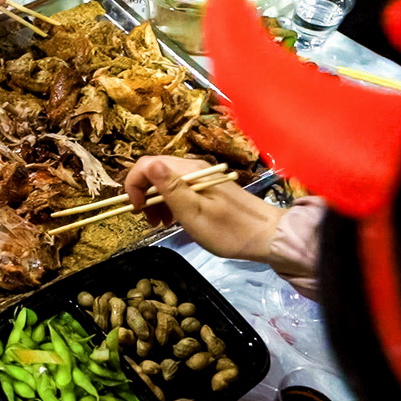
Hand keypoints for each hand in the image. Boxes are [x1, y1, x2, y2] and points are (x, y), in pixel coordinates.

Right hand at [125, 156, 284, 261]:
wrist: (267, 236)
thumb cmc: (228, 231)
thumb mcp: (194, 214)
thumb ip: (170, 188)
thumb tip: (150, 164)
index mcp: (189, 172)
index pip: (147, 163)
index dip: (133, 184)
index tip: (136, 209)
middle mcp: (193, 168)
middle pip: (154, 170)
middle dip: (143, 193)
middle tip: (147, 220)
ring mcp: (201, 176)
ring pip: (165, 180)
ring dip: (155, 200)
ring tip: (159, 223)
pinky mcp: (207, 187)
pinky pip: (179, 188)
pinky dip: (169, 202)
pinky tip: (174, 219)